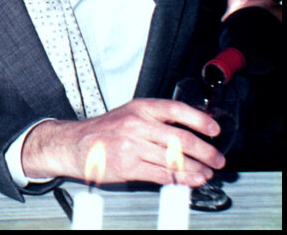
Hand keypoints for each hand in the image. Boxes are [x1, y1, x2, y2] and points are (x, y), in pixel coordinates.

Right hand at [21, 99, 223, 185]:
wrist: (72, 144)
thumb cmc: (102, 130)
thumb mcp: (129, 115)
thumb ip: (157, 121)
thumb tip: (189, 131)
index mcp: (139, 108)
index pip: (176, 110)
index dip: (199, 120)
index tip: (214, 130)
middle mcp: (136, 125)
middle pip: (180, 139)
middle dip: (205, 152)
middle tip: (217, 159)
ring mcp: (132, 146)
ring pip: (174, 159)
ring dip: (196, 169)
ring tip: (206, 173)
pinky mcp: (128, 166)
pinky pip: (162, 175)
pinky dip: (181, 180)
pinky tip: (190, 180)